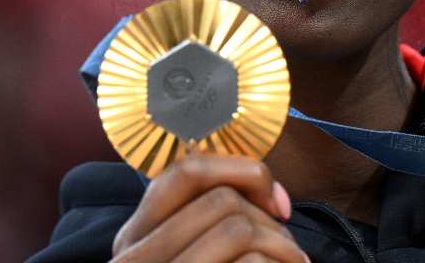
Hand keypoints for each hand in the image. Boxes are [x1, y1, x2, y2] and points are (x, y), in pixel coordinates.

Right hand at [111, 154, 308, 261]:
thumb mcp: (184, 253)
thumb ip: (202, 222)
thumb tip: (270, 196)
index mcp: (134, 238)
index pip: (185, 171)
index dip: (242, 171)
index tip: (278, 204)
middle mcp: (134, 257)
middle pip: (220, 200)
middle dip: (268, 221)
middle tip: (291, 251)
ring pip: (236, 229)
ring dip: (281, 247)